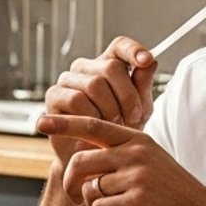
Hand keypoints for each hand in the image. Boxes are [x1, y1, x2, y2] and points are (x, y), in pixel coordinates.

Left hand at [37, 113, 205, 205]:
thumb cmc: (172, 192)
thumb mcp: (150, 161)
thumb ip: (120, 153)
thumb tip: (82, 155)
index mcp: (136, 141)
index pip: (92, 126)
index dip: (64, 123)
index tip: (40, 121)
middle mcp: (135, 154)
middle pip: (80, 161)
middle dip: (70, 182)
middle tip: (73, 196)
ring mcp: (136, 177)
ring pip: (89, 188)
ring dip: (93, 203)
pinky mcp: (136, 201)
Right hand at [42, 36, 157, 165]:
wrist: (96, 160)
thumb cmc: (118, 131)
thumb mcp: (139, 109)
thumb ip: (143, 85)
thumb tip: (151, 62)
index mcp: (108, 64)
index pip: (120, 46)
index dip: (133, 50)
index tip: (146, 60)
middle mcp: (86, 68)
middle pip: (111, 67)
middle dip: (127, 95)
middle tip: (134, 118)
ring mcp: (68, 80)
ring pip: (94, 83)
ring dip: (110, 109)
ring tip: (115, 125)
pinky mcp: (54, 95)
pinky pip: (76, 99)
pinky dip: (91, 116)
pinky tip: (96, 127)